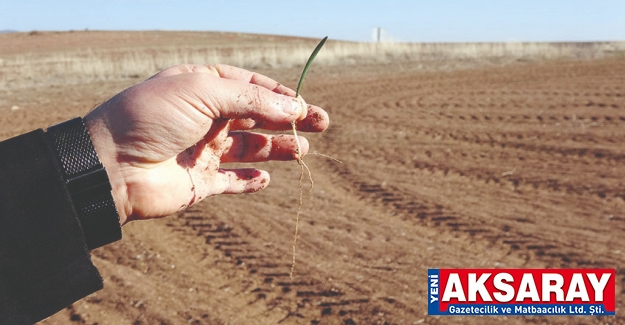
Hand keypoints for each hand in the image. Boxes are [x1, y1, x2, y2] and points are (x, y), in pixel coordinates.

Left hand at [84, 64, 328, 224]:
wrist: (111, 166)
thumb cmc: (152, 118)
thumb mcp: (203, 92)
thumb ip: (252, 100)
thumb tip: (294, 106)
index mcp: (202, 87)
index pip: (250, 86)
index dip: (280, 94)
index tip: (304, 104)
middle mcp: (204, 117)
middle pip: (257, 117)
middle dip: (288, 120)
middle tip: (321, 124)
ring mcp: (202, 150)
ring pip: (250, 148)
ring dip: (277, 148)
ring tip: (302, 151)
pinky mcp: (200, 182)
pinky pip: (231, 181)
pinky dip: (249, 180)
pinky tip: (265, 179)